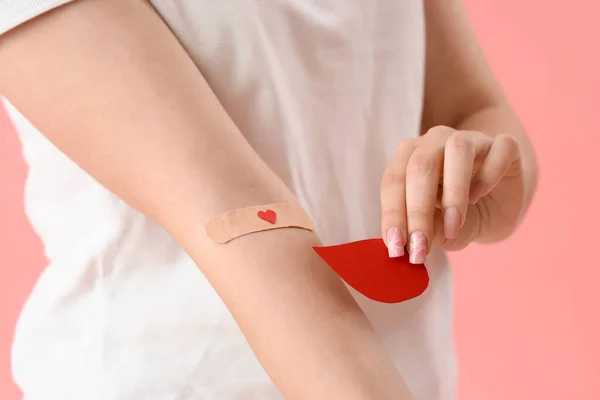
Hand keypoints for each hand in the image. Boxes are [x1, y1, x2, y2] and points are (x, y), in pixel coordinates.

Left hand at [380, 126, 523, 262]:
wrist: (500, 208)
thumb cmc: (461, 216)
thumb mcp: (439, 231)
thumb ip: (426, 231)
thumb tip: (412, 242)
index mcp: (410, 158)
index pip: (394, 181)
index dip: (392, 214)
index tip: (394, 248)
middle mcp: (436, 141)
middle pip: (420, 165)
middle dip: (417, 211)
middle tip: (420, 247)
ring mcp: (472, 139)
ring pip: (457, 149)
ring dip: (452, 192)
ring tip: (452, 227)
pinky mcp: (506, 146)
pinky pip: (500, 149)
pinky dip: (489, 173)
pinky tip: (480, 195)